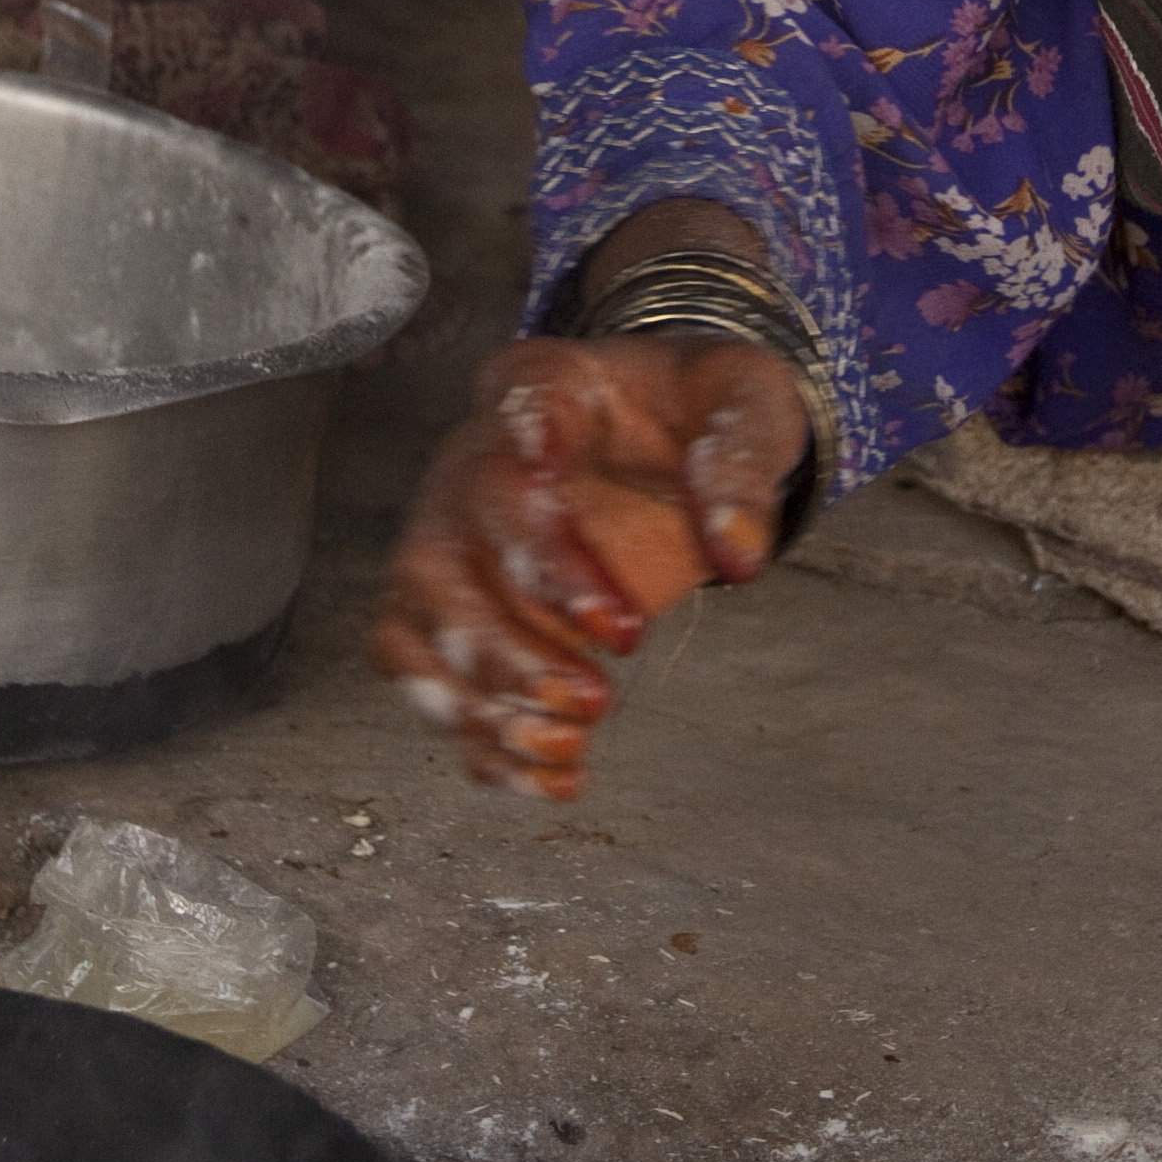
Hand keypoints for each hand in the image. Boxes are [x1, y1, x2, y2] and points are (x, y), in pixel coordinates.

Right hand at [370, 330, 810, 796]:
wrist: (663, 438)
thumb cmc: (694, 411)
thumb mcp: (747, 403)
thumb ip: (742, 462)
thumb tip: (737, 552)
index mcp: (542, 385)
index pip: (517, 426)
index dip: (543, 511)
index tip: (606, 601)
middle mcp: (469, 460)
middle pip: (441, 554)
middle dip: (509, 642)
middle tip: (595, 696)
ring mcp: (448, 535)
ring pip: (413, 623)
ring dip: (482, 700)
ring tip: (570, 746)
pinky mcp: (450, 604)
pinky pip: (424, 674)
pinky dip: (480, 738)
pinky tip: (556, 775)